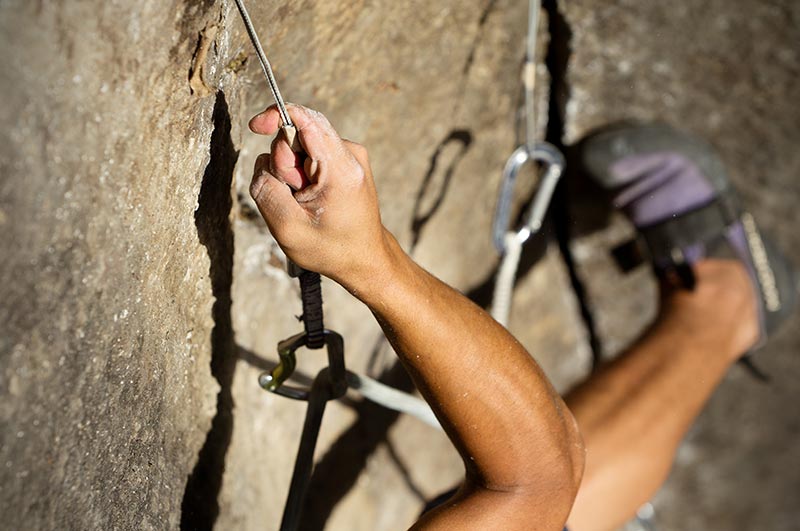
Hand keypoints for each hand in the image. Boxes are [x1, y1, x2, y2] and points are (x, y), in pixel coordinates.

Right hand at [249, 104, 387, 287]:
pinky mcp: (347, 161)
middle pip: (299, 134)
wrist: (365, 259)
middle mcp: (351, 154)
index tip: (256, 126)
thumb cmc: (331, 249)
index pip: (307, 119)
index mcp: (341, 169)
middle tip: (295, 195)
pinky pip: (311, 155)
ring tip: (305, 201)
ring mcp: (351, 156)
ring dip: (293, 172)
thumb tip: (262, 160)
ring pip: (303, 146)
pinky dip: (303, 175)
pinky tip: (311, 198)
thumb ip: (266, 188)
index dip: (276, 115)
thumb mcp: (288, 228)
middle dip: (285, 163)